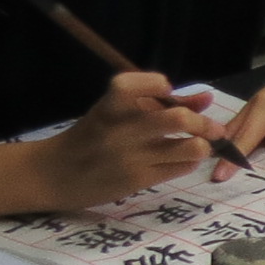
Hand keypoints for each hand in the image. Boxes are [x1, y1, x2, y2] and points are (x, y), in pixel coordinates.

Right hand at [38, 72, 221, 207]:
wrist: (53, 174)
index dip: (156, 83)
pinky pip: (180, 168)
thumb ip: (158, 102)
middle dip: (203, 122)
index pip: (132, 85)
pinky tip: (181, 160)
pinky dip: (189, 162)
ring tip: (199, 146)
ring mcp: (131, 157)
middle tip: (211, 128)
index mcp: (109, 107)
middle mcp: (121, 131)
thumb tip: (206, 97)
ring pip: (189, 148)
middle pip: (178, 119)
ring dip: (202, 146)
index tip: (167, 90)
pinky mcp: (138, 180)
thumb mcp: (113, 113)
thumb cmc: (90, 138)